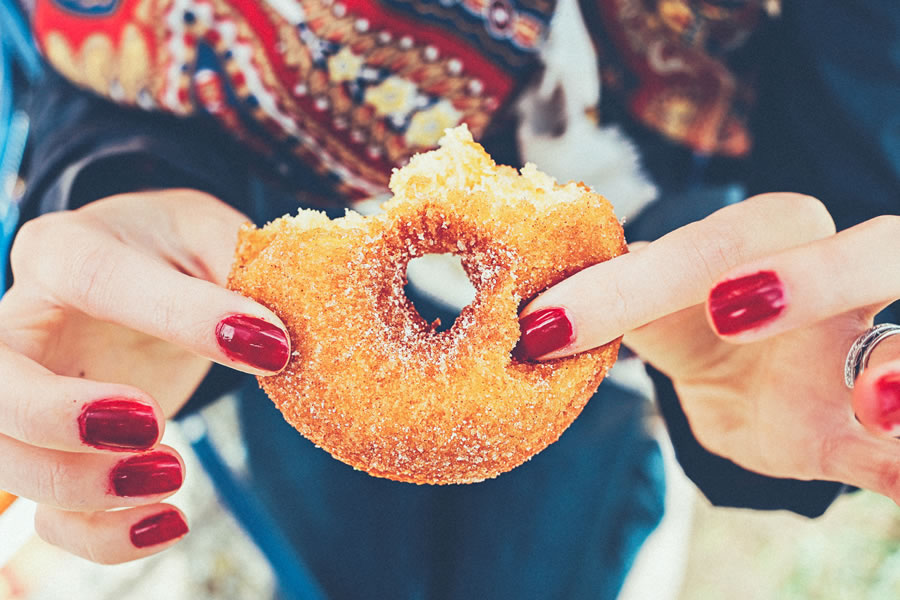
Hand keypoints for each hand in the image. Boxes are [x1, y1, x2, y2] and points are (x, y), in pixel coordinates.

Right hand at [0, 190, 289, 562]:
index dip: (178, 316)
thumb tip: (277, 337)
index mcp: (67, 250)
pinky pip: (51, 512)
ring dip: (85, 488)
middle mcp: (26, 324)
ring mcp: (32, 393)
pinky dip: (102, 535)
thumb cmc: (178, 249)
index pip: (96, 278)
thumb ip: (241, 266)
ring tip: (174, 473)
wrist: (152, 272)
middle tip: (153, 425)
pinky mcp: (59, 449)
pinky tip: (168, 521)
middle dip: (62, 418)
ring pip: (8, 459)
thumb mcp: (212, 234)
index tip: (267, 347)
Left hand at [518, 193, 899, 502]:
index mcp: (776, 236)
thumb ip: (607, 301)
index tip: (575, 318)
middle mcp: (844, 284)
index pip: (729, 237)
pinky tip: (897, 470)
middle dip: (815, 275)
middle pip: (877, 250)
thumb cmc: (694, 321)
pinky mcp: (870, 434)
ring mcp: (867, 356)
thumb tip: (530, 319)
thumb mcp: (648, 306)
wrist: (748, 382)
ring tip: (874, 402)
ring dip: (898, 369)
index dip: (661, 271)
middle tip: (729, 309)